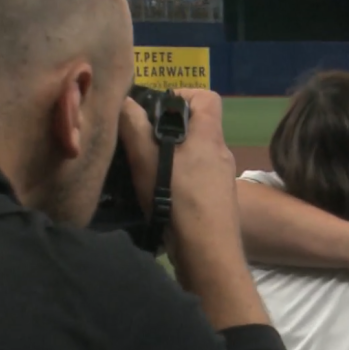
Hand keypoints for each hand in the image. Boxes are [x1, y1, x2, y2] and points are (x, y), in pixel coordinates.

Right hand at [118, 89, 236, 257]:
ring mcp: (222, 180)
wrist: (208, 253)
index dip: (183, 96)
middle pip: (197, 128)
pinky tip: (157, 195)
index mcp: (210, 136)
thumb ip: (134, 127)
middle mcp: (222, 154)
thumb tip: (126, 102)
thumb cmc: (180, 199)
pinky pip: (196, 180)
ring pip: (194, 156)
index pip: (208, 98)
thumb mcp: (147, 159)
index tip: (156, 110)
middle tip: (139, 142)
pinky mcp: (217, 202)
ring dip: (170, 159)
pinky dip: (178, 181)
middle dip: (167, 131)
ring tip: (143, 170)